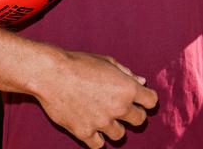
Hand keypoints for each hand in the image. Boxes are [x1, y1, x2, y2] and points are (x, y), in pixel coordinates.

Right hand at [34, 50, 158, 147]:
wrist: (51, 74)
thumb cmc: (79, 64)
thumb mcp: (107, 62)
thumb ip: (127, 73)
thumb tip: (141, 81)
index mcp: (127, 88)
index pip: (151, 101)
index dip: (146, 99)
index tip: (139, 98)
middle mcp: (119, 107)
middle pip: (139, 120)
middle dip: (132, 114)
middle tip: (120, 108)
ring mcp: (102, 122)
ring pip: (120, 135)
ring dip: (115, 127)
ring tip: (104, 118)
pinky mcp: (84, 132)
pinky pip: (98, 145)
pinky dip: (96, 138)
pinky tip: (92, 128)